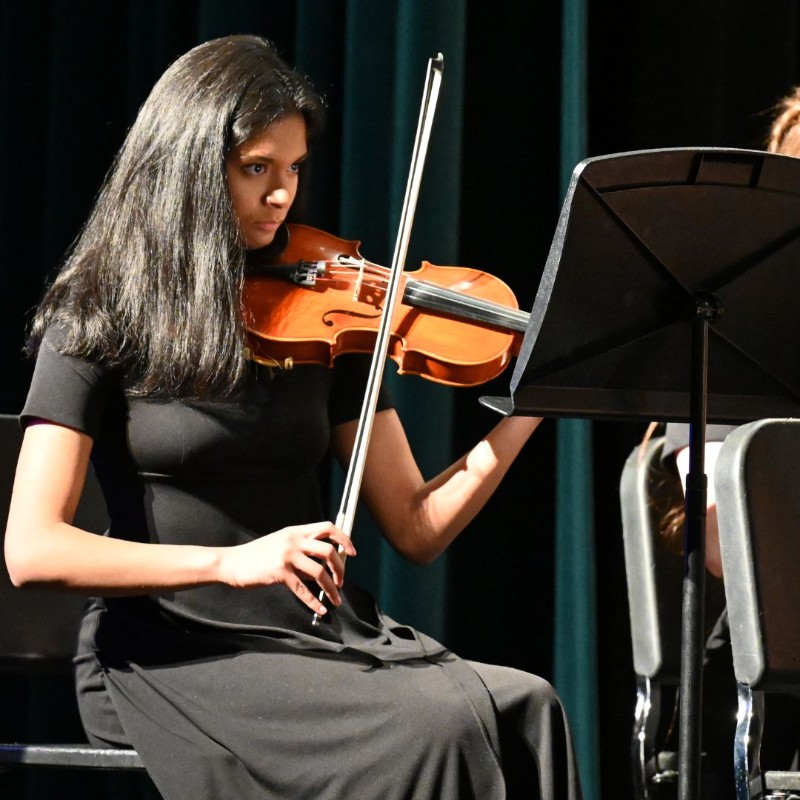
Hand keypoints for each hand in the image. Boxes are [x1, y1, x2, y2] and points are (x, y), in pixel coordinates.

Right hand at [218, 522, 355, 614]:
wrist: (232, 562)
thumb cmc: (257, 555)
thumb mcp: (281, 544)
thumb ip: (302, 549)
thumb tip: (323, 566)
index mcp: (296, 531)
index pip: (327, 527)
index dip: (344, 539)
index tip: (352, 552)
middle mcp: (294, 540)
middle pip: (328, 551)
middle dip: (340, 568)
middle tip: (341, 581)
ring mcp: (287, 556)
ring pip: (319, 572)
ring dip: (331, 588)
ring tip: (335, 599)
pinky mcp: (279, 572)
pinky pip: (303, 590)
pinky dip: (314, 602)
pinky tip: (320, 609)